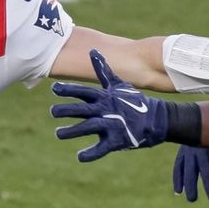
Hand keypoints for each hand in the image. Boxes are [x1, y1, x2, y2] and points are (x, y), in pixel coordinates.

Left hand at [52, 49, 169, 161]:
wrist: (155, 119)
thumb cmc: (133, 101)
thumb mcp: (118, 84)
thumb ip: (103, 70)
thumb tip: (92, 50)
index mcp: (105, 97)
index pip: (84, 92)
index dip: (69, 90)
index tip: (54, 89)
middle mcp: (106, 110)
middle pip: (83, 110)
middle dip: (67, 110)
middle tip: (53, 111)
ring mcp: (111, 125)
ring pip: (89, 128)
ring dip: (72, 131)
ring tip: (58, 134)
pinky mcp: (117, 140)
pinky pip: (102, 148)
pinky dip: (91, 154)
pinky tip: (80, 157)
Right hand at [173, 146, 208, 203]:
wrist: (199, 119)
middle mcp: (201, 146)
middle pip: (205, 169)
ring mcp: (189, 149)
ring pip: (189, 169)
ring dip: (190, 185)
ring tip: (192, 199)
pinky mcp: (182, 152)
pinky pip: (178, 166)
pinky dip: (178, 179)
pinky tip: (178, 192)